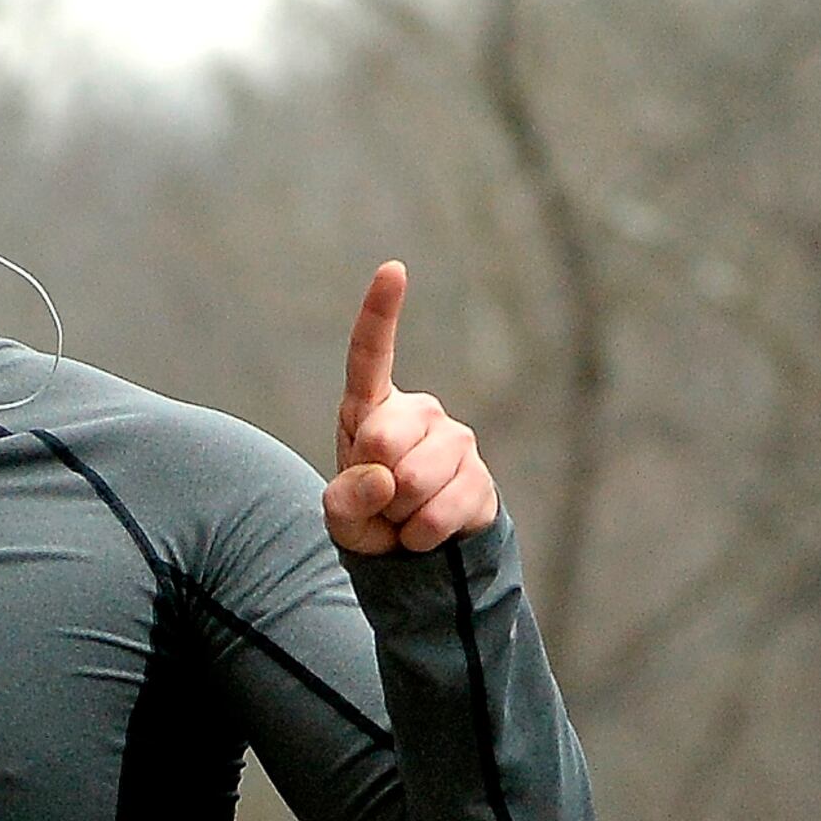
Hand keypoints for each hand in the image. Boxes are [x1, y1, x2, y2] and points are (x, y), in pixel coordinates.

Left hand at [328, 262, 499, 554]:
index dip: (381, 312)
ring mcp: (456, 442)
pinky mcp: (481, 477)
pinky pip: (440, 513)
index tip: (393, 269)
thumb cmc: (368, 515)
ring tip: (403, 515)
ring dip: (398, 515)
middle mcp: (419, 413)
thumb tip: (384, 477)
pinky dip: (422, 534)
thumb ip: (345, 499)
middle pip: (381, 442)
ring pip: (414, 483)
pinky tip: (424, 529)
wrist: (416, 552)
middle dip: (372, 484)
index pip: (371, 354)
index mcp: (373, 406)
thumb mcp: (339, 513)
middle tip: (380, 500)